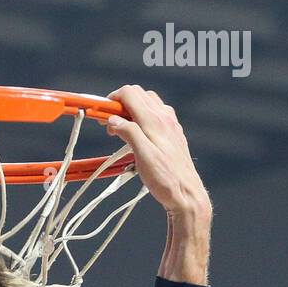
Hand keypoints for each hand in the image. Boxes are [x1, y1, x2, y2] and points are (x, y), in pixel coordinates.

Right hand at [106, 85, 210, 218]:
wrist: (186, 192)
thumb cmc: (165, 179)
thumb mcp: (142, 157)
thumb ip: (129, 133)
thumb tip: (113, 120)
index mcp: (154, 120)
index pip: (129, 94)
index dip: (112, 100)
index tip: (102, 115)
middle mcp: (164, 117)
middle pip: (137, 94)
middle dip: (120, 104)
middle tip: (109, 125)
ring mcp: (170, 123)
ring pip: (147, 102)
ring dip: (131, 110)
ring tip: (122, 131)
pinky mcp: (173, 131)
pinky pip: (156, 113)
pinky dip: (142, 117)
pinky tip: (138, 134)